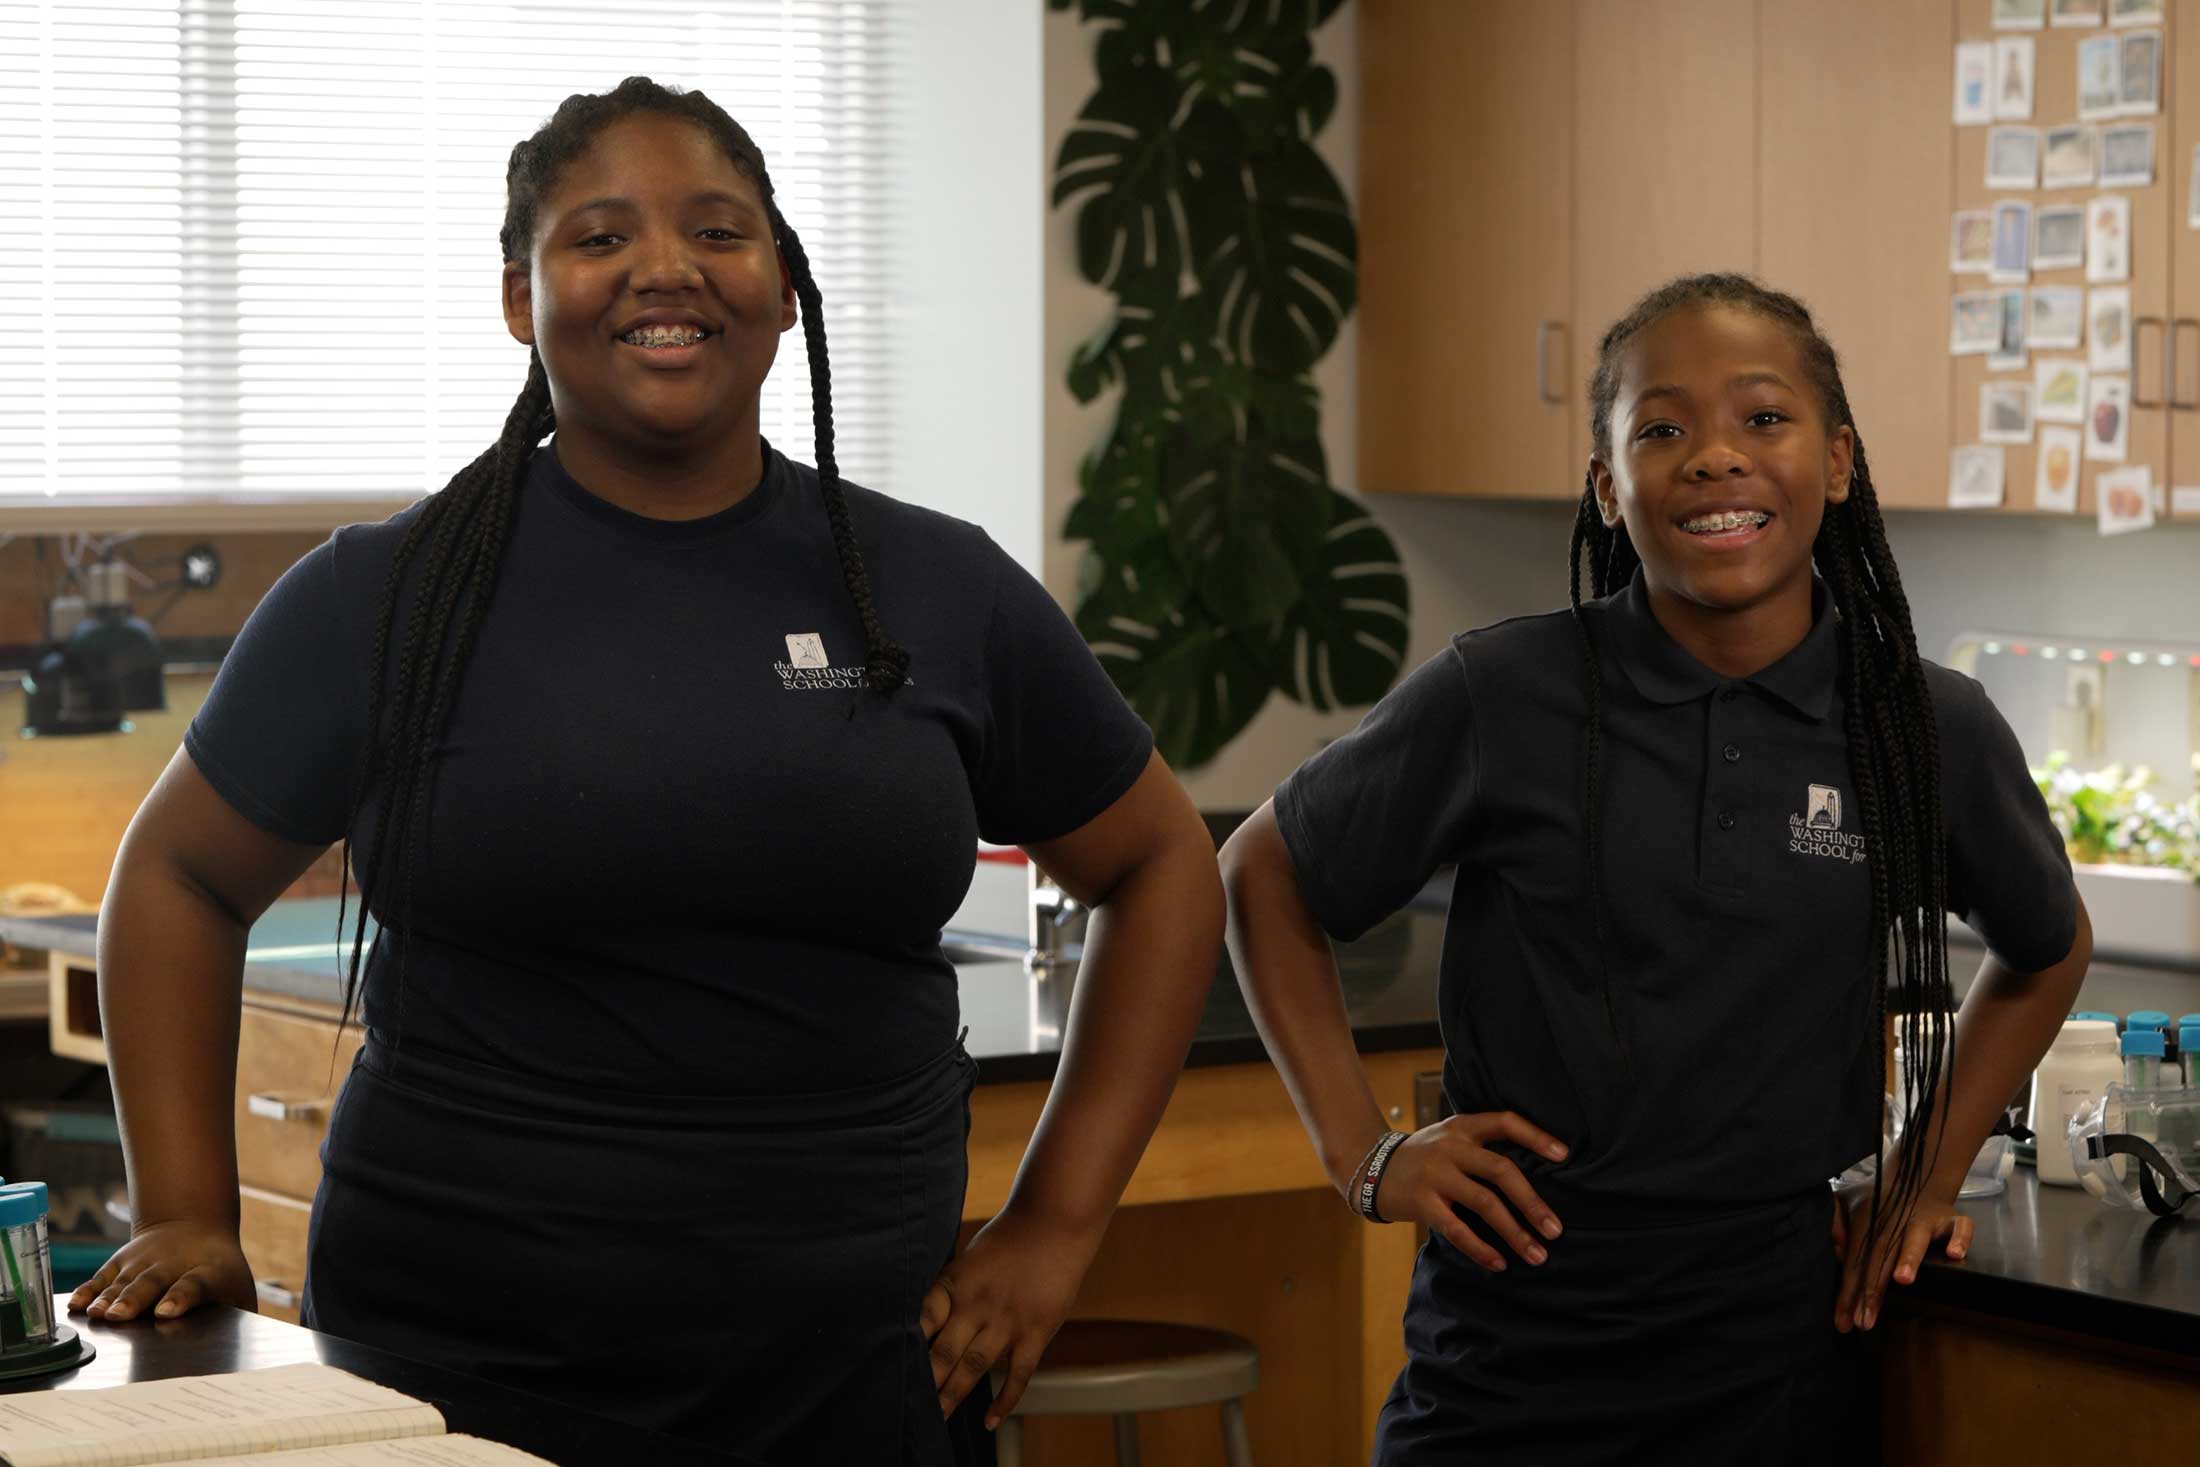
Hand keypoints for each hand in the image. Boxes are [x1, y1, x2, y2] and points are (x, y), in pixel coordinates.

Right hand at [67, 1218, 256, 1321]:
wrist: (194, 1223)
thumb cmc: (220, 1272)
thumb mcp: (237, 1289)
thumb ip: (240, 1317)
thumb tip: (244, 1357)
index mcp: (206, 1272)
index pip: (194, 1284)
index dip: (180, 1297)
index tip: (167, 1312)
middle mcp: (172, 1264)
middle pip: (152, 1281)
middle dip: (135, 1299)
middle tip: (120, 1316)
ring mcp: (144, 1261)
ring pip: (124, 1281)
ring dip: (108, 1298)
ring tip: (95, 1314)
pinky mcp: (122, 1262)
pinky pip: (103, 1277)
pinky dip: (88, 1290)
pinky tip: (75, 1305)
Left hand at [919, 1206, 1100, 1429]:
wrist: (1054, 1221)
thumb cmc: (1008, 1238)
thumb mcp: (969, 1259)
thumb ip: (951, 1292)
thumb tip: (927, 1324)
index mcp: (955, 1282)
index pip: (922, 1320)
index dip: (906, 1346)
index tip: (890, 1368)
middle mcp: (976, 1304)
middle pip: (943, 1353)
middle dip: (925, 1384)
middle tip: (910, 1411)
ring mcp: (1007, 1320)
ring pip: (973, 1367)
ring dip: (953, 1396)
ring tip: (937, 1421)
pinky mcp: (1036, 1330)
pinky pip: (1018, 1374)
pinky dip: (1004, 1400)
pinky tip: (989, 1421)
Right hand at [1369, 1111, 1567, 1272]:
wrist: (1371, 1167)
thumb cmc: (1424, 1156)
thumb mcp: (1449, 1137)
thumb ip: (1482, 1147)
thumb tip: (1538, 1174)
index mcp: (1462, 1126)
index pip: (1505, 1122)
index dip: (1536, 1136)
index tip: (1564, 1156)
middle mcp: (1450, 1147)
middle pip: (1501, 1170)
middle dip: (1532, 1203)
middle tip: (1556, 1230)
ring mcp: (1435, 1174)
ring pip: (1484, 1203)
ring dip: (1515, 1232)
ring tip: (1537, 1254)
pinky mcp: (1422, 1202)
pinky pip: (1457, 1229)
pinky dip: (1481, 1249)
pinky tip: (1499, 1263)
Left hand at [1832, 1185, 1970, 1331]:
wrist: (1918, 1172)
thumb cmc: (1880, 1199)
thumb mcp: (1849, 1202)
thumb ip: (1838, 1223)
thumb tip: (1838, 1250)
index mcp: (1869, 1221)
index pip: (1855, 1261)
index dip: (1848, 1292)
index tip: (1843, 1322)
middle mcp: (1897, 1221)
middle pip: (1881, 1257)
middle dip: (1872, 1290)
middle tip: (1865, 1320)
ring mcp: (1927, 1219)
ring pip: (1916, 1238)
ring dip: (1909, 1257)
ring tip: (1901, 1279)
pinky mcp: (1953, 1218)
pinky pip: (1961, 1228)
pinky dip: (1960, 1239)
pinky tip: (1954, 1255)